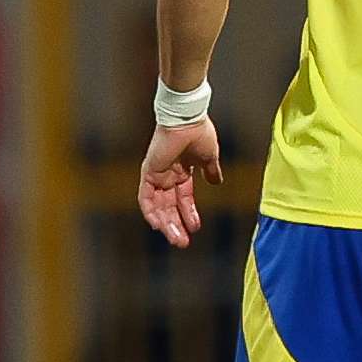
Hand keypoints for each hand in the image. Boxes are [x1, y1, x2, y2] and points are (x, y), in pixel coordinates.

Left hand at [138, 118, 224, 247]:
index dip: (189, 214)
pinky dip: (150, 212)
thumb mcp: (209, 157)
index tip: (196, 228)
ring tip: (176, 239)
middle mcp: (167, 176)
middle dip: (176, 225)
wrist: (188, 119)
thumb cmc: (199, 132)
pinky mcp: (148, 172)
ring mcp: (156, 175)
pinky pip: (145, 197)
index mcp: (181, 172)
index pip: (183, 199)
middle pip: (169, 207)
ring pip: (158, 206)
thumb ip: (211, 171)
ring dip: (166, 224)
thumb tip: (217, 183)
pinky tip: (158, 225)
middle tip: (183, 243)